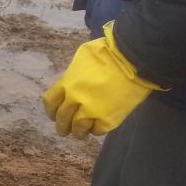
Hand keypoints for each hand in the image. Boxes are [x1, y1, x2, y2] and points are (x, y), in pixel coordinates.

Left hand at [42, 22, 161, 137]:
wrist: (135, 60)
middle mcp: (75, 100)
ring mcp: (91, 111)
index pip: (50, 103)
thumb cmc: (109, 52)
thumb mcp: (83, 57)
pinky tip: (97, 128)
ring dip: (77, 132)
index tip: (54, 116)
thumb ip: (74, 72)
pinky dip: (95, 130)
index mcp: (66, 84)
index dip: (51, 111)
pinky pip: (97, 131)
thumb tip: (72, 80)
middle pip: (62, 118)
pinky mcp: (108, 120)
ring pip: (78, 128)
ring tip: (80, 134)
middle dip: (62, 126)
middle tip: (64, 130)